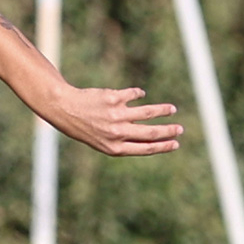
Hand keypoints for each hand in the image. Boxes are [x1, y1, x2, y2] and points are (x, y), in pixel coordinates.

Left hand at [45, 86, 184, 157]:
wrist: (63, 109)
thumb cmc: (83, 127)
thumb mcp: (101, 140)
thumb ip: (123, 139)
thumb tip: (151, 136)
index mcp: (113, 147)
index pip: (145, 148)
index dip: (163, 147)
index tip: (176, 144)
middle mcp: (116, 132)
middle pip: (151, 132)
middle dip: (168, 131)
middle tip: (180, 129)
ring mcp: (116, 115)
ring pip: (148, 112)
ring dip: (162, 111)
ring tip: (172, 109)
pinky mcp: (113, 98)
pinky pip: (133, 95)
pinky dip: (139, 94)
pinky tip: (141, 94)